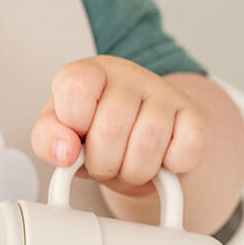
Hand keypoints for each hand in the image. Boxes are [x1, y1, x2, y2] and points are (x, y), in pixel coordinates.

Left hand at [32, 56, 210, 197]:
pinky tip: (161, 159)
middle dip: (103, 163)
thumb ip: (48, 139)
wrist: (142, 146)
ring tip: (129, 164)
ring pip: (148, 144)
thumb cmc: (97, 136)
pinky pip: (185, 151)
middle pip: (111, 128)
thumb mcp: (62, 136)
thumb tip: (64, 151)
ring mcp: (166, 93)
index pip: (74, 87)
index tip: (78, 135)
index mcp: (90, 73)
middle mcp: (129, 75)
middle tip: (105, 162)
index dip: (73, 123)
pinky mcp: (196, 117)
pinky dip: (170, 169)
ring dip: (134, 171)